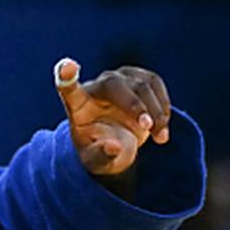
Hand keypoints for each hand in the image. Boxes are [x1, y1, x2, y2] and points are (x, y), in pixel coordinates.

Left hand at [55, 58, 171, 176]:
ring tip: (160, 137)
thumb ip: (101, 155)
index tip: (66, 68)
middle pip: (115, 85)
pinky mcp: (139, 77)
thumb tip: (113, 146)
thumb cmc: (101, 151)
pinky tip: (162, 126)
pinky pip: (155, 84)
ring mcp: (120, 77)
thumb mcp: (96, 161)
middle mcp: (98, 86)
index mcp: (78, 105)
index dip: (66, 77)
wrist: (118, 144)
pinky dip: (163, 106)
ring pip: (141, 84)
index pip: (67, 87)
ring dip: (155, 110)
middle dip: (135, 105)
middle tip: (148, 127)